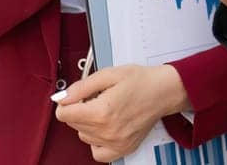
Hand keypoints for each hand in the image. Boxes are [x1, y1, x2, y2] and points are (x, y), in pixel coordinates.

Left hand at [54, 64, 189, 161]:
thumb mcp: (108, 74)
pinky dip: (96, 141)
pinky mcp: (123, 149)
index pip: (64, 114)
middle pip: (73, 124)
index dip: (66, 101)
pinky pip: (98, 153)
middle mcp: (107, 131)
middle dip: (78, 109)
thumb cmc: (140, 81)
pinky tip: (103, 128)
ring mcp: (116, 143)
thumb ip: (81, 86)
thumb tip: (63, 97)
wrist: (163, 92)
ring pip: (83, 136)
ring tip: (102, 109)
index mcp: (102, 111)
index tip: (74, 95)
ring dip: (87, 123)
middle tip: (94, 97)